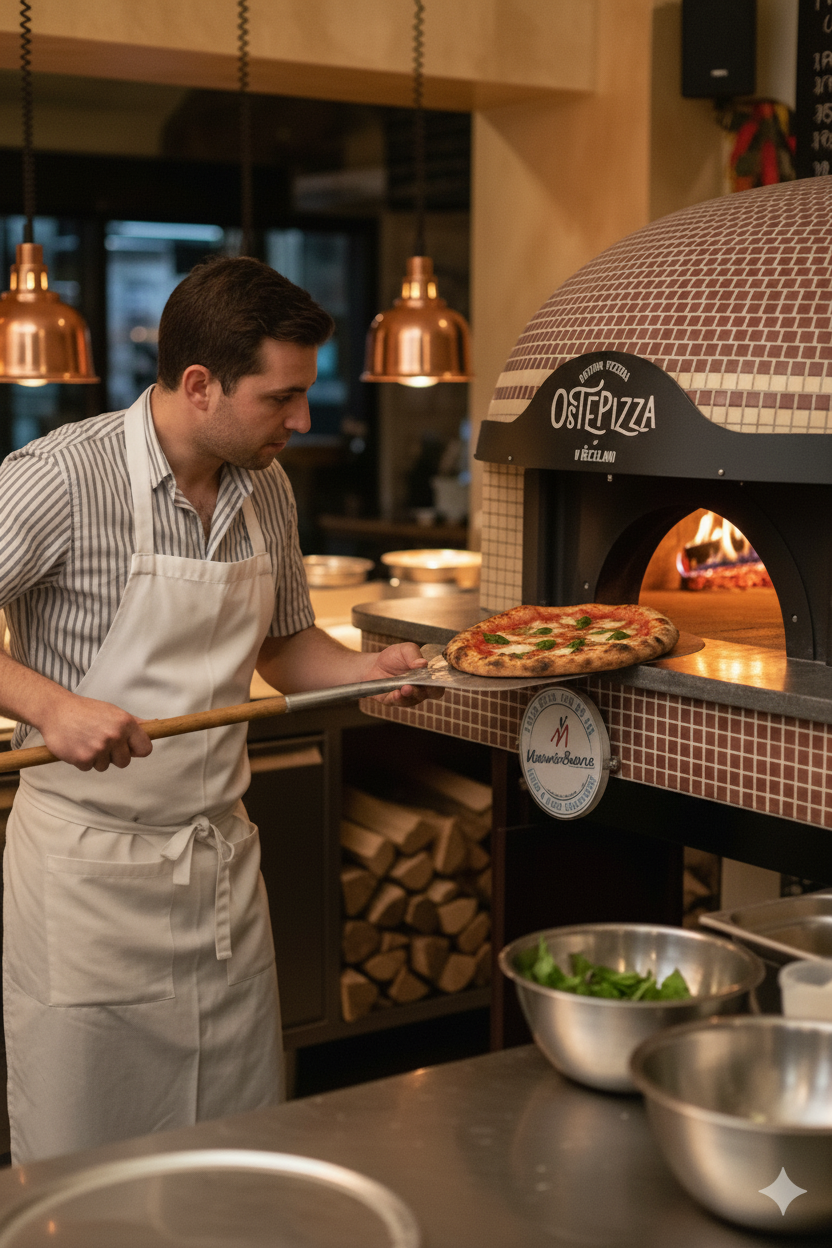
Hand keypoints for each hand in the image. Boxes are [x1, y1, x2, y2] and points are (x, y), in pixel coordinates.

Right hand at [38, 690, 152, 771]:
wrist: (55, 711)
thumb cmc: (85, 711)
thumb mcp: (113, 712)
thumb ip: (134, 723)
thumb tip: (156, 726)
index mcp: (125, 723)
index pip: (145, 749)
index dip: (136, 750)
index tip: (128, 747)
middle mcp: (114, 736)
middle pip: (125, 762)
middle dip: (114, 756)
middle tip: (101, 742)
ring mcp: (99, 748)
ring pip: (105, 766)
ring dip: (97, 758)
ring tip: (87, 741)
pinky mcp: (83, 759)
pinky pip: (89, 768)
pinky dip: (83, 760)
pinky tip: (77, 745)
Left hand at [363, 642, 444, 707]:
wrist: (373, 665)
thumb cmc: (394, 657)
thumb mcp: (405, 650)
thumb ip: (414, 655)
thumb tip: (423, 663)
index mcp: (427, 676)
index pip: (439, 684)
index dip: (440, 684)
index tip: (434, 680)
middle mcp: (421, 688)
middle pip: (429, 693)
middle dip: (426, 690)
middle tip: (419, 683)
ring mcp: (408, 696)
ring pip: (414, 699)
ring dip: (410, 694)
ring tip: (405, 688)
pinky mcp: (394, 701)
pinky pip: (398, 702)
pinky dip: (397, 698)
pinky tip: (395, 693)